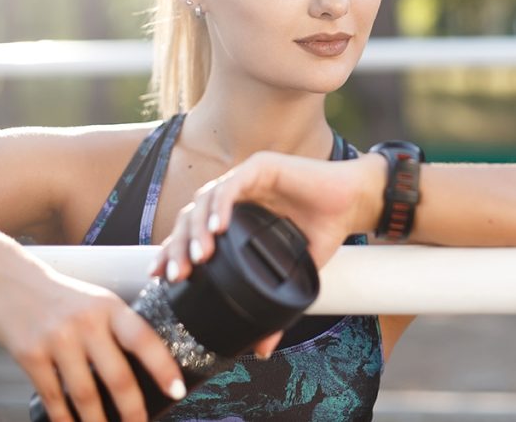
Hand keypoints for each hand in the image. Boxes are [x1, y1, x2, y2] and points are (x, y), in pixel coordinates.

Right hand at [0, 262, 184, 421]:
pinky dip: (64, 418)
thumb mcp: (93, 301)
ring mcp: (57, 339)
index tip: (177, 390)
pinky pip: (53, 396)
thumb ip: (114, 328)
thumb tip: (140, 368)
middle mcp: (86, 322)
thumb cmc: (57, 295)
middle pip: (117, 376)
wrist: (5, 279)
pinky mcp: (30, 355)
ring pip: (85, 394)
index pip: (144, 339)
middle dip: (133, 410)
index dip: (163, 367)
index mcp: (109, 307)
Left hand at [148, 151, 384, 356]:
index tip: (161, 277)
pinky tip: (219, 228)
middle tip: (176, 274)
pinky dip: (222, 206)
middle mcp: (235, 195)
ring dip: (198, 228)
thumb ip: (274, 307)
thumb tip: (262, 348)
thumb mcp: (294, 273)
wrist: (353, 203)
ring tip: (199, 256)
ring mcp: (246, 179)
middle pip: (192, 217)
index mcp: (235, 217)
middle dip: (179, 246)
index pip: (193, 232)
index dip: (174, 251)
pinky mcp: (261, 166)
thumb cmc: (323, 229)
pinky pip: (233, 185)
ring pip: (207, 200)